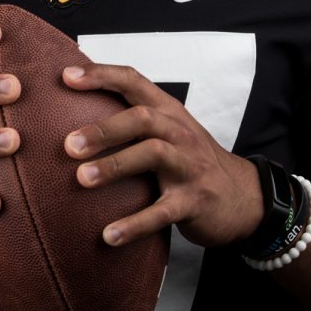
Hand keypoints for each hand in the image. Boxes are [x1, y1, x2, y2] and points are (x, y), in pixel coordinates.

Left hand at [63, 61, 263, 248]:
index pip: (134, 81)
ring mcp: (189, 165)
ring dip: (115, 165)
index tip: (66, 76)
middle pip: (141, 118)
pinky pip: (162, 211)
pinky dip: (135, 224)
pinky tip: (108, 235)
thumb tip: (75, 111)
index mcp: (168, 110)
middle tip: (68, 144)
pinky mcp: (194, 201)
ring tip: (81, 180)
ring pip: (152, 154)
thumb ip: (132, 118)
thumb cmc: (191, 160)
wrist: (243, 197)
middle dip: (104, 129)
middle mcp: (179, 132)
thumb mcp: (168, 131)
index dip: (101, 75)